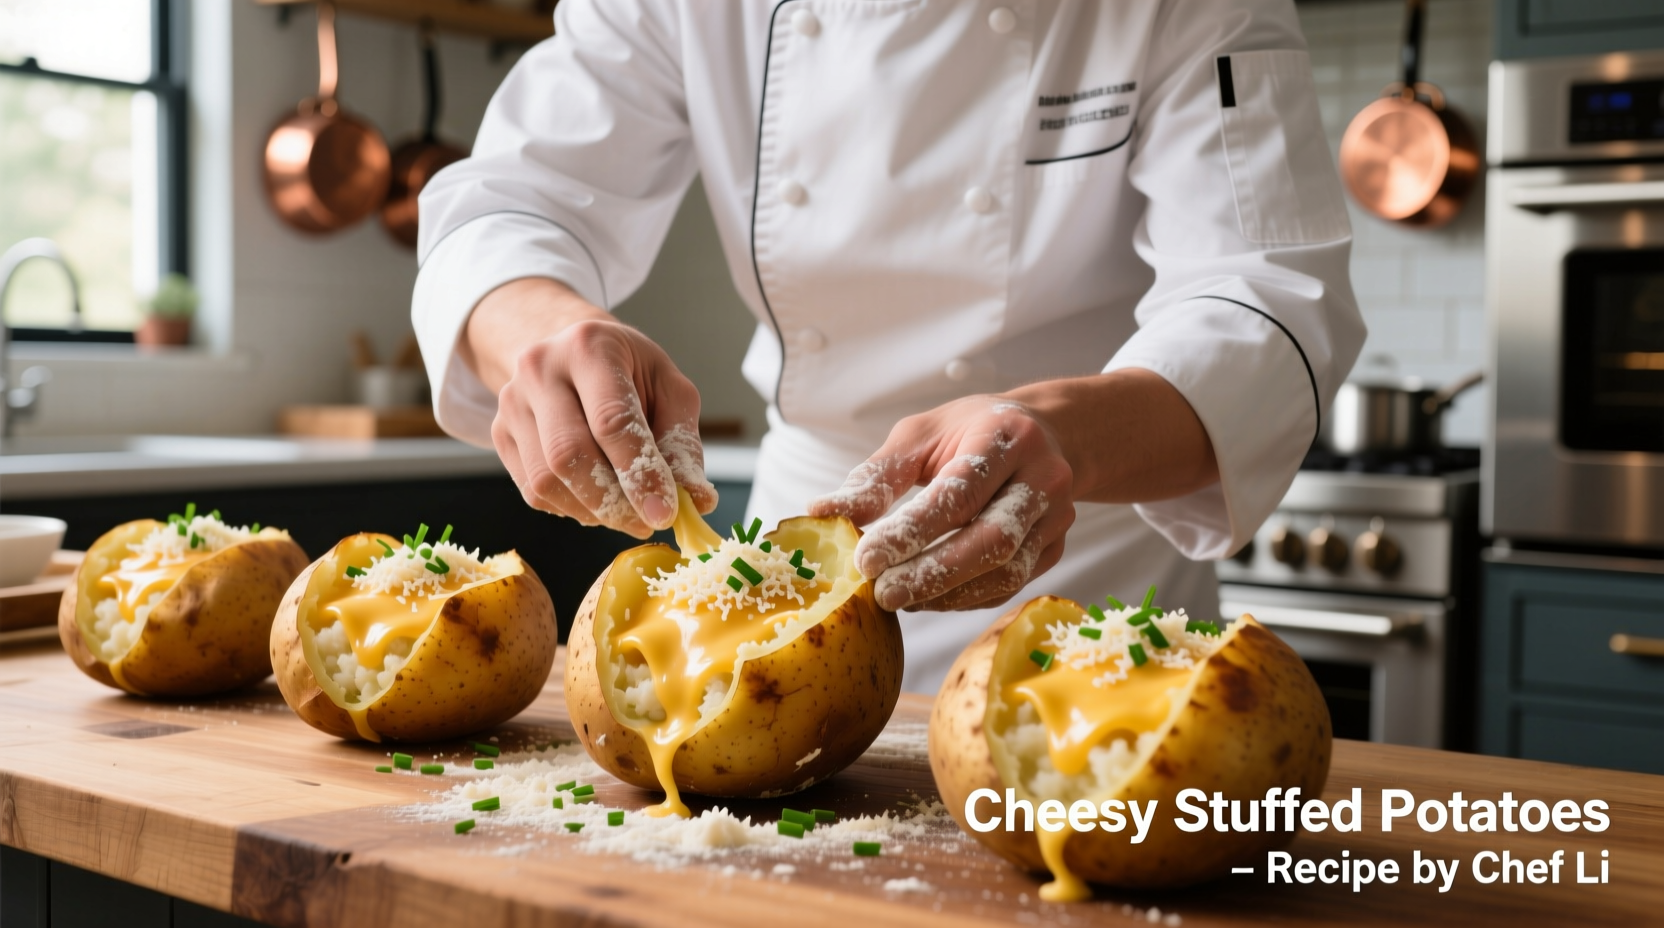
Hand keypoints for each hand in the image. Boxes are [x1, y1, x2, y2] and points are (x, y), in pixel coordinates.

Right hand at [461, 278, 716, 537]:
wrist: (570, 353)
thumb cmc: (627, 370)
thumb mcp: (667, 387)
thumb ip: (681, 442)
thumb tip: (695, 501)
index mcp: (590, 347)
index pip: (612, 421)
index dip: (639, 474)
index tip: (665, 514)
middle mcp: (541, 370)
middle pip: (570, 455)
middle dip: (613, 502)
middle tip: (645, 523)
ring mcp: (512, 402)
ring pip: (546, 480)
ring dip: (592, 511)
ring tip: (624, 512)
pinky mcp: (499, 433)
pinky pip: (532, 490)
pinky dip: (570, 508)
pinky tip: (595, 500)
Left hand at [808, 370, 1218, 611]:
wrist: (1044, 434)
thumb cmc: (969, 432)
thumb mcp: (920, 436)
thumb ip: (876, 476)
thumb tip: (823, 513)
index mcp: (1006, 436)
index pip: (959, 493)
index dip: (912, 531)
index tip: (865, 559)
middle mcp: (1043, 476)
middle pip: (990, 540)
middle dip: (932, 573)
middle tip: (882, 594)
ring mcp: (1057, 516)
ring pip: (1006, 571)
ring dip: (948, 594)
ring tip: (899, 598)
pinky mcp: (1056, 546)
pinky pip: (1011, 584)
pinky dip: (966, 598)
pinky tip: (928, 598)